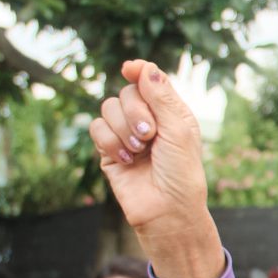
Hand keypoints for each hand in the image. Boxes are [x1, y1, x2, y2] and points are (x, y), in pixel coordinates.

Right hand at [88, 60, 217, 276]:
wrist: (165, 210)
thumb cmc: (180, 174)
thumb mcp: (178, 131)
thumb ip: (161, 98)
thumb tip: (145, 67)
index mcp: (170, 113)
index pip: (150, 81)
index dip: (139, 72)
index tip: (129, 69)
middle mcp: (148, 121)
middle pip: (127, 93)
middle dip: (135, 111)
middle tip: (149, 136)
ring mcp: (127, 135)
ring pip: (108, 108)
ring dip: (123, 128)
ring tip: (138, 151)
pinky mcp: (109, 151)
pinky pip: (97, 128)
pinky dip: (109, 141)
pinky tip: (125, 159)